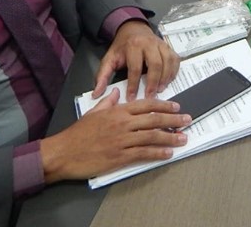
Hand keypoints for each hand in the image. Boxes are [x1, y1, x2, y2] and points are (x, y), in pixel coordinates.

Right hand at [40, 89, 189, 182]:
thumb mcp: (93, 113)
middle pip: (154, 119)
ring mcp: (122, 140)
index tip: (176, 106)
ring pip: (152, 136)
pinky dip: (157, 153)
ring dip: (170, 137)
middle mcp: (123, 124)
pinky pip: (143, 153)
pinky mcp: (119, 157)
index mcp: (118, 111)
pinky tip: (168, 153)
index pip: (147, 105)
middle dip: (173, 119)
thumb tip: (118, 93)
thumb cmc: (77, 134)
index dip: (164, 105)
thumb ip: (108, 102)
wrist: (63, 153)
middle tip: (187, 120)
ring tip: (183, 138)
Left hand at [94, 20, 180, 100]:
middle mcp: (149, 43)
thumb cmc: (122, 46)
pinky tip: (168, 80)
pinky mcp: (168, 47)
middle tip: (150, 97)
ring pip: (167, 62)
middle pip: (155, 64)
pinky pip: (175, 60)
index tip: (132, 98)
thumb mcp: (109, 59)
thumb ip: (102, 76)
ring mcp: (161, 44)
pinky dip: (174, 71)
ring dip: (165, 78)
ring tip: (160, 90)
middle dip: (153, 82)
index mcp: (133, 46)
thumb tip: (96, 93)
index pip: (135, 68)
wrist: (133, 29)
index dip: (134, 84)